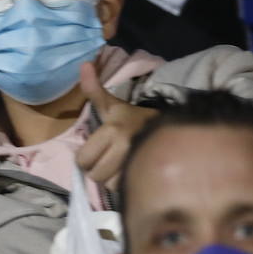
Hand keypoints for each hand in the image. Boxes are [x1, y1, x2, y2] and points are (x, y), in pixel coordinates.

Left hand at [75, 62, 158, 187]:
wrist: (169, 127)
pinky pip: (124, 189)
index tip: (96, 150)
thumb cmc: (133, 118)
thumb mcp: (112, 104)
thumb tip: (83, 65)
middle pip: (95, 175)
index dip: (86, 157)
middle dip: (97, 169)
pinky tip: (128, 171)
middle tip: (106, 159)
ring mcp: (136, 163)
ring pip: (109, 185)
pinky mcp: (146, 175)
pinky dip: (123, 183)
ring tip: (119, 165)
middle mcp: (124, 148)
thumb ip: (94, 89)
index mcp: (112, 130)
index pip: (83, 159)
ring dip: (111, 178)